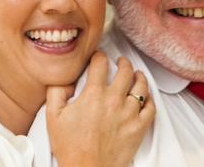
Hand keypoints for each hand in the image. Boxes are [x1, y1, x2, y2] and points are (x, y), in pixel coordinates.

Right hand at [47, 52, 155, 166]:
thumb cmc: (70, 146)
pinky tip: (145, 97)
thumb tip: (63, 79)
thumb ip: (56, 92)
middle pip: (125, 71)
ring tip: (136, 74)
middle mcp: (114, 100)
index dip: (99, 56)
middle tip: (121, 62)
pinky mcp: (139, 127)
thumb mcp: (53, 116)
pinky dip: (149, 99)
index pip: (100, 64)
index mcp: (94, 94)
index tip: (98, 58)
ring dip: (139, 77)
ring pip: (141, 86)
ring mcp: (129, 113)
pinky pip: (151, 108)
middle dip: (123, 62)